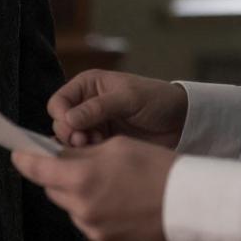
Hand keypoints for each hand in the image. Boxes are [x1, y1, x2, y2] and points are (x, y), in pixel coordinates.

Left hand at [12, 137, 175, 240]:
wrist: (192, 205)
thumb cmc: (158, 167)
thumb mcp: (117, 147)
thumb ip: (83, 153)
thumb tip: (62, 157)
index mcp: (82, 179)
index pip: (39, 169)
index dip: (25, 159)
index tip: (17, 153)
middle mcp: (83, 210)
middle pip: (55, 190)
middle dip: (61, 175)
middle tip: (79, 162)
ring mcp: (96, 233)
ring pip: (75, 209)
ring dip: (82, 195)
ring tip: (113, 184)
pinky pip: (94, 226)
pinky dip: (100, 213)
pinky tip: (124, 203)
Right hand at [48, 70, 188, 148]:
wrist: (180, 121)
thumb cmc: (156, 99)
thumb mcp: (128, 98)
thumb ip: (98, 107)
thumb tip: (68, 119)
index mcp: (88, 85)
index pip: (59, 102)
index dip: (62, 117)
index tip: (74, 130)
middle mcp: (86, 104)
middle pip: (61, 124)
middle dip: (71, 135)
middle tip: (87, 141)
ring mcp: (94, 126)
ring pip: (71, 141)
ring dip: (80, 147)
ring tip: (98, 146)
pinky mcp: (103, 144)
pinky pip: (86, 153)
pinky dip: (90, 155)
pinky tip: (103, 154)